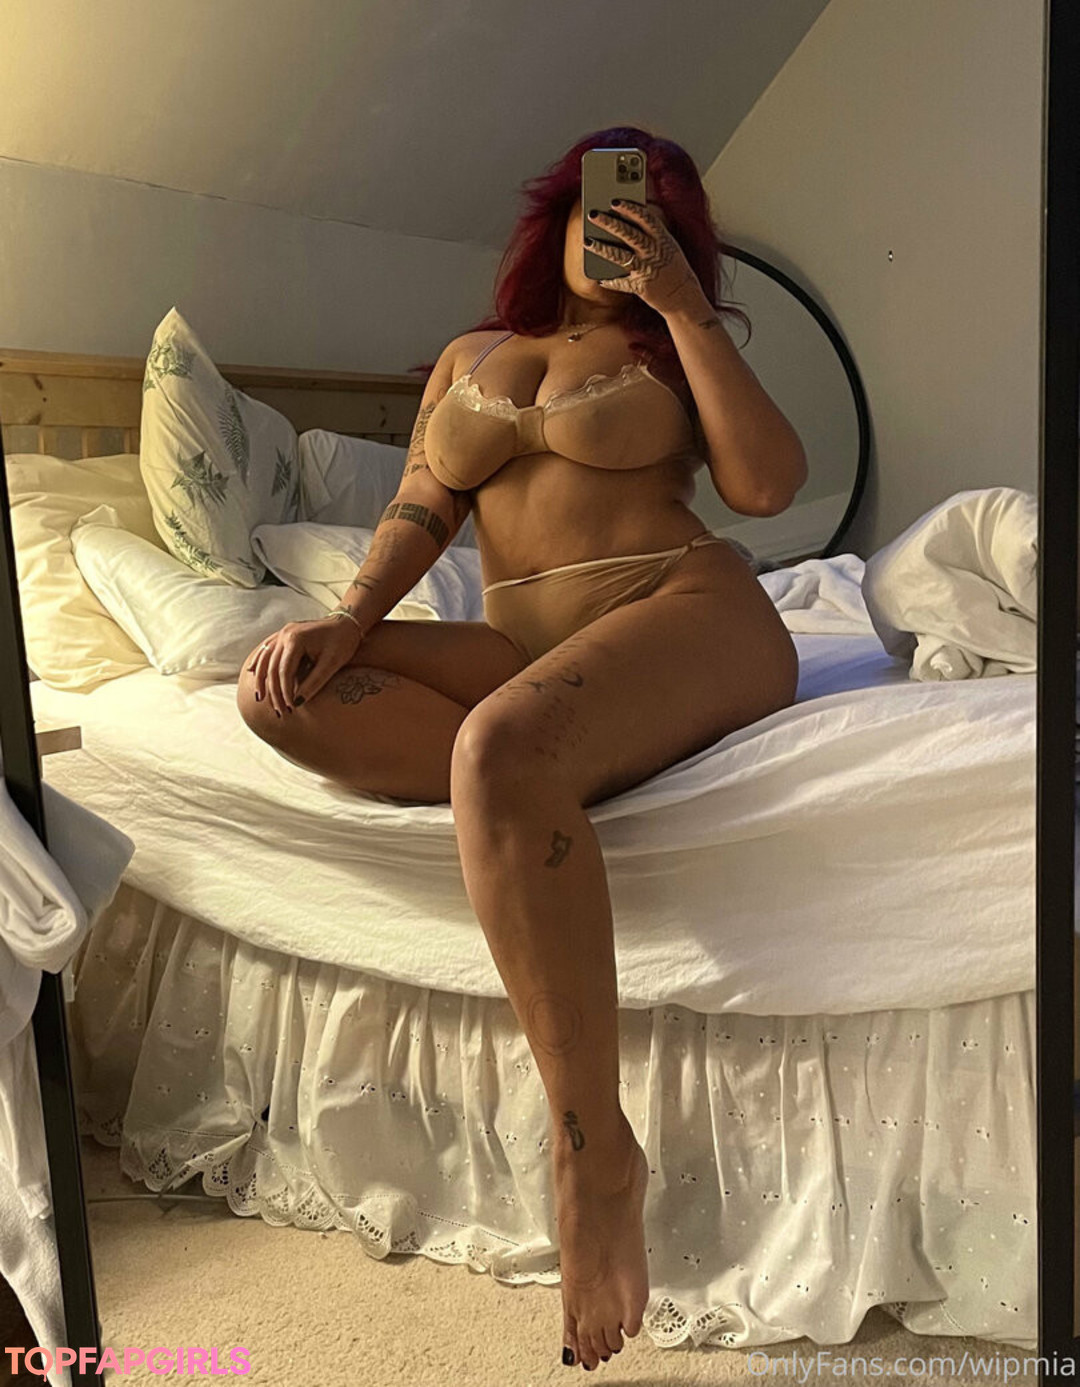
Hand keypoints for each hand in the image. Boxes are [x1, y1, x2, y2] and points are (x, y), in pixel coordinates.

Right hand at [247, 615, 362, 716]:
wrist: (348, 622)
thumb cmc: (343, 642)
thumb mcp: (332, 663)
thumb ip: (315, 682)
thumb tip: (298, 702)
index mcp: (296, 639)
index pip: (284, 671)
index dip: (285, 691)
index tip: (290, 708)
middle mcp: (285, 633)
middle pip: (272, 667)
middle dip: (274, 691)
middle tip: (278, 711)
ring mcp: (283, 632)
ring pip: (265, 658)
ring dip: (261, 679)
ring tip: (259, 698)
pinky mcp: (285, 633)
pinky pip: (267, 648)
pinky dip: (259, 660)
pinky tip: (251, 671)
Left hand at [584, 200, 704, 313]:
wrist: (684, 295)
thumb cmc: (670, 265)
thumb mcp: (666, 244)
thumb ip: (648, 233)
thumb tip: (621, 221)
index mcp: (663, 238)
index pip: (645, 218)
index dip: (630, 208)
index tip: (614, 200)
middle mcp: (654, 251)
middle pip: (629, 234)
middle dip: (609, 223)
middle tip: (592, 214)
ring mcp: (647, 269)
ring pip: (620, 256)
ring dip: (602, 248)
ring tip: (587, 241)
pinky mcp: (641, 286)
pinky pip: (621, 283)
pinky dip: (610, 282)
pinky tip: (600, 279)